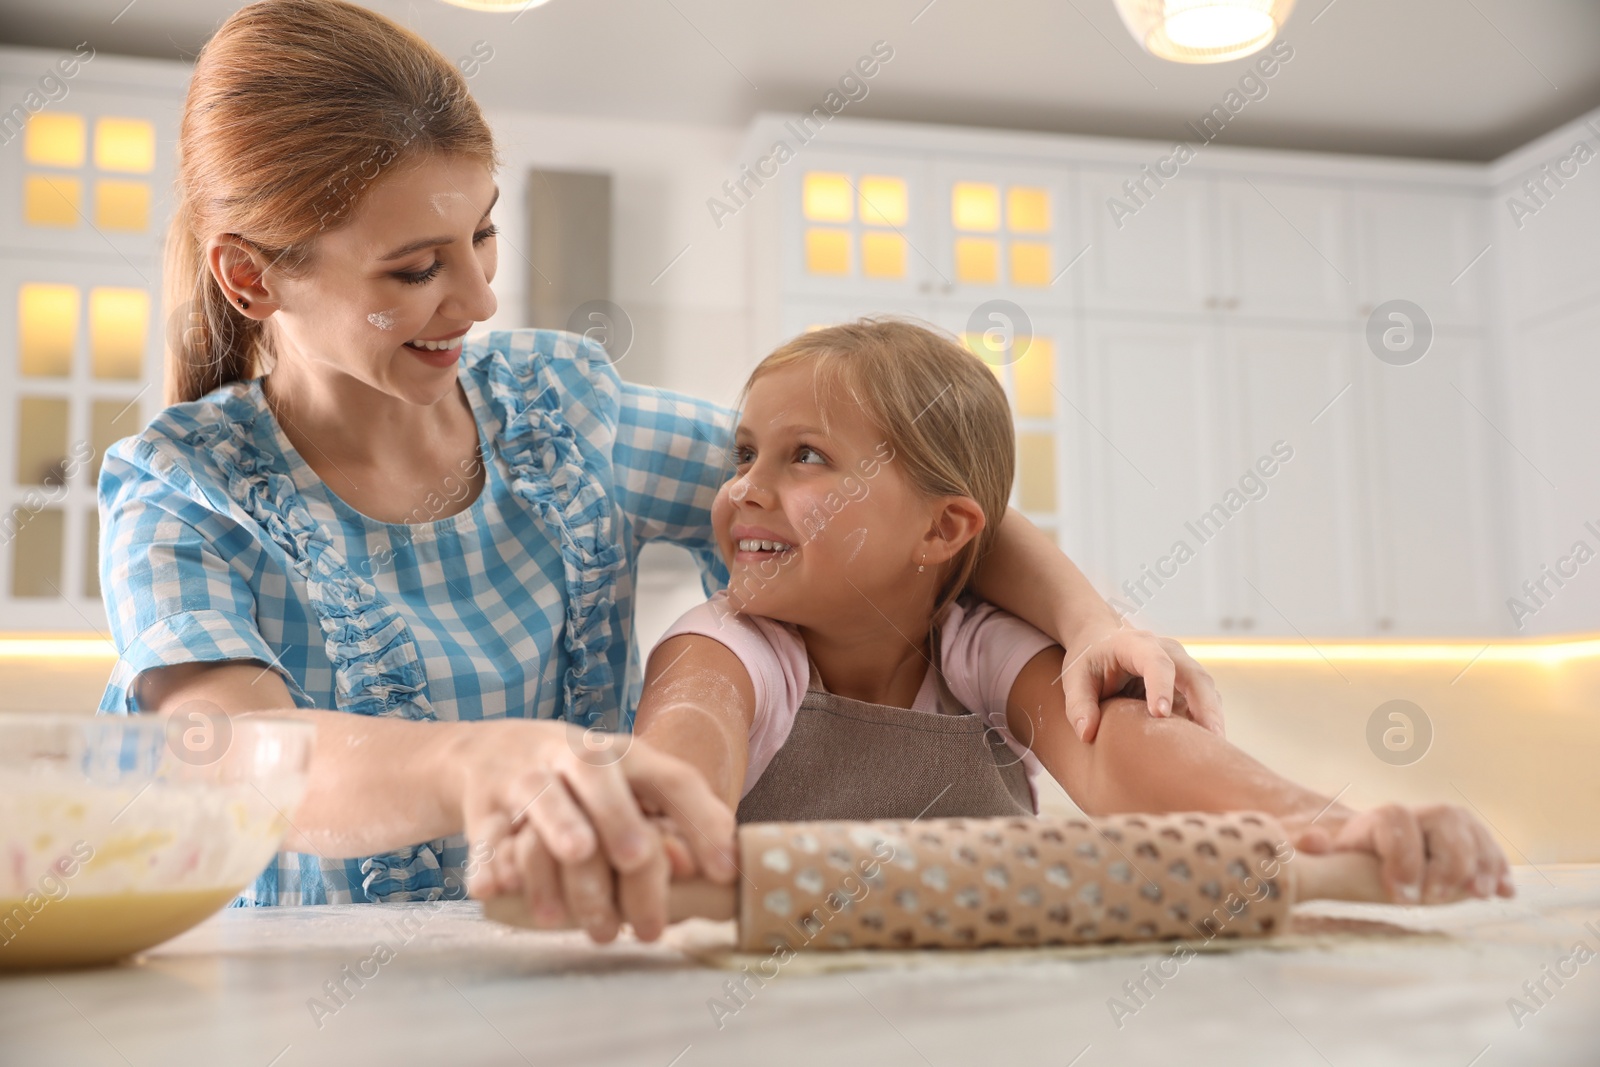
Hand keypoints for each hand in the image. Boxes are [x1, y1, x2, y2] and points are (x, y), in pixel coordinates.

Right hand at [454, 721, 736, 942]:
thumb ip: (666, 826)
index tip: (724, 870)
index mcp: (624, 757)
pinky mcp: (483, 806)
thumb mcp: (626, 788)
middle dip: (619, 815)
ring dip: (558, 829)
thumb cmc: (580, 784)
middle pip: (599, 776)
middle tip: (638, 859)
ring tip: (577, 859)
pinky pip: (485, 833)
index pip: (672, 779)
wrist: (489, 751)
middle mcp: (574, 758)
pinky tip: (493, 889)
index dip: (702, 820)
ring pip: (542, 798)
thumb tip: (707, 874)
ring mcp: (525, 778)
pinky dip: (487, 860)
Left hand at [1059, 621, 1223, 742]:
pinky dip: (1207, 720)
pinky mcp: (1187, 682)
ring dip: (1212, 717)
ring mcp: (1181, 665)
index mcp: (1135, 644)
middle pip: (1194, 676)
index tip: (1160, 714)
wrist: (1102, 639)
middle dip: (1204, 707)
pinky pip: (1204, 700)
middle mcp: (1167, 651)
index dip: (1161, 686)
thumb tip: (1087, 734)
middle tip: (1211, 740)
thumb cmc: (1089, 659)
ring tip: (1216, 750)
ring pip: (1206, 689)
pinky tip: (1207, 746)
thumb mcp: (1075, 678)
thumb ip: (1078, 705)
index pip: (1156, 662)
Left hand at [1292, 803, 1513, 903]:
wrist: (1375, 854)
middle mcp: (1419, 816)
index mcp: (1381, 819)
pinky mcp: (1471, 846)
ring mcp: (1447, 828)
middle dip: (1447, 858)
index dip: (1402, 855)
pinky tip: (1505, 893)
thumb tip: (1310, 839)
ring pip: (1472, 829)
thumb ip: (1318, 849)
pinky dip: (1500, 869)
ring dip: (1480, 861)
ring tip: (1479, 895)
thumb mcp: (1328, 856)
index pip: (1396, 820)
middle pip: (1445, 818)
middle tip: (1438, 897)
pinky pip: (1491, 848)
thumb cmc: (1350, 860)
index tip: (1401, 896)